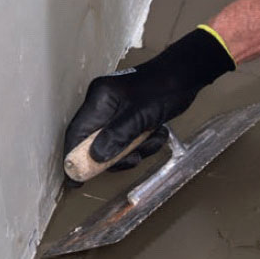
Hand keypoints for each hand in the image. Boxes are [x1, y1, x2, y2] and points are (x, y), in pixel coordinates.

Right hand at [64, 28, 234, 184]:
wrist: (186, 76)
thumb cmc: (163, 89)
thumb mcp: (140, 116)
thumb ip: (117, 136)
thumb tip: (96, 157)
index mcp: (99, 99)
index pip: (77, 132)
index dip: (73, 157)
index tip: (74, 181)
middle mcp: (104, 106)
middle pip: (97, 144)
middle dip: (119, 156)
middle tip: (135, 159)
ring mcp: (117, 113)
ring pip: (117, 146)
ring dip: (138, 150)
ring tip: (154, 138)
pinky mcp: (131, 119)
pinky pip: (132, 141)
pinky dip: (146, 143)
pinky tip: (159, 133)